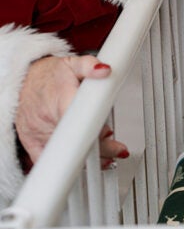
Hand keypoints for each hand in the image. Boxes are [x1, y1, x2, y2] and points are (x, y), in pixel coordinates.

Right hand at [15, 55, 129, 170]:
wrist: (21, 82)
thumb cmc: (48, 76)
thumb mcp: (71, 63)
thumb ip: (89, 66)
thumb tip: (104, 70)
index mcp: (60, 99)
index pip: (80, 121)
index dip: (97, 131)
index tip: (110, 135)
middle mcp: (48, 119)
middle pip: (78, 141)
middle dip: (102, 147)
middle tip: (118, 148)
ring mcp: (39, 134)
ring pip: (67, 155)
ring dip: (90, 157)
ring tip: (108, 155)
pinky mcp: (33, 144)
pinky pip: (52, 161)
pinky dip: (69, 164)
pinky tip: (85, 162)